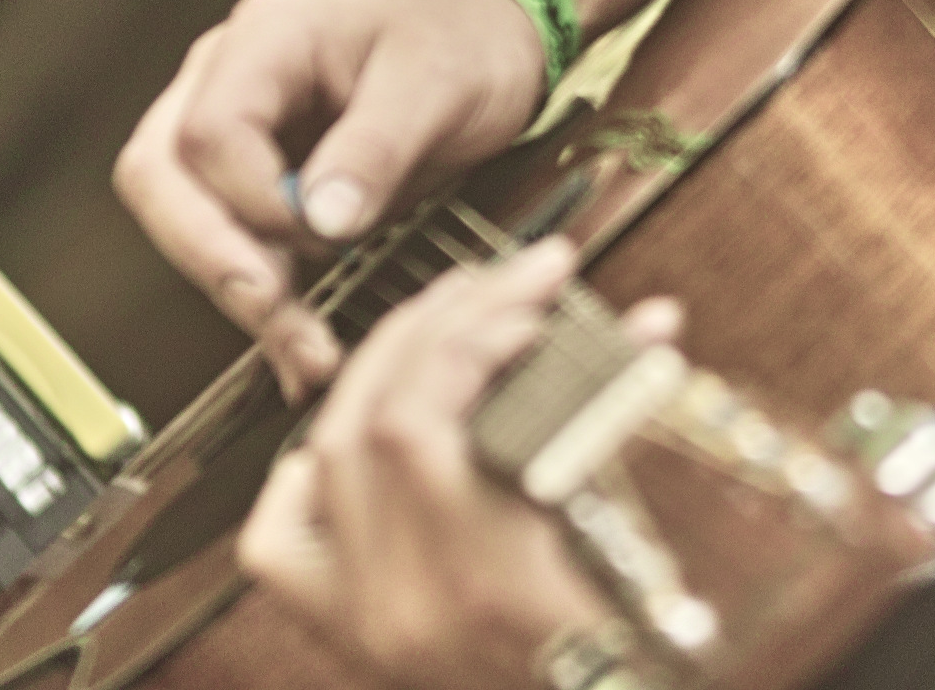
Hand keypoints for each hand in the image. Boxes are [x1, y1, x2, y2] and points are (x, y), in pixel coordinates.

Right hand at [114, 0, 549, 390]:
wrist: (484, 38)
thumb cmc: (464, 43)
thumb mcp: (442, 86)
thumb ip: (378, 148)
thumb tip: (321, 222)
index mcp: (269, 35)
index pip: (211, 130)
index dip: (254, 198)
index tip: (322, 236)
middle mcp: (227, 74)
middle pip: (161, 174)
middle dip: (214, 256)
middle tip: (276, 316)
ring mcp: (228, 121)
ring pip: (181, 215)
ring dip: (235, 287)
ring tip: (304, 348)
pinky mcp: (248, 172)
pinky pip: (225, 236)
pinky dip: (259, 292)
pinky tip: (297, 342)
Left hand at [236, 239, 683, 689]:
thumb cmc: (641, 652)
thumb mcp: (650, 546)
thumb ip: (634, 433)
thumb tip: (647, 329)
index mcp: (483, 587)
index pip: (419, 424)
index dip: (469, 336)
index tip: (535, 298)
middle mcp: (404, 608)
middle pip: (368, 423)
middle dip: (438, 327)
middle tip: (505, 282)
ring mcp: (369, 625)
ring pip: (326, 457)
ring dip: (388, 367)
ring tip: (450, 318)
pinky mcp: (357, 636)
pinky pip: (283, 545)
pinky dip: (307, 472)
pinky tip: (357, 431)